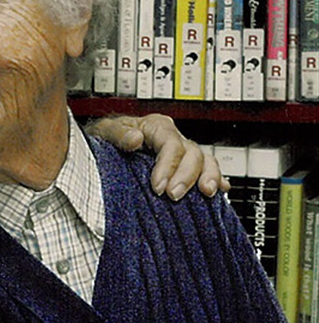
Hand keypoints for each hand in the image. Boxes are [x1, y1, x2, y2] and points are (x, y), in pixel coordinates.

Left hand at [85, 114, 228, 200]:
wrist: (102, 149)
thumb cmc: (106, 139)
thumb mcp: (105, 131)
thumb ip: (118, 134)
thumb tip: (135, 139)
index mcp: (157, 126)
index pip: (171, 144)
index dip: (168, 166)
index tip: (158, 187)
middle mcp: (173, 138)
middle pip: (192, 153)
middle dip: (186, 176)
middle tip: (173, 196)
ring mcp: (182, 153)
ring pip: (205, 161)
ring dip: (208, 177)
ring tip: (207, 194)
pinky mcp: (184, 167)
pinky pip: (207, 171)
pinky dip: (215, 180)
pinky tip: (219, 192)